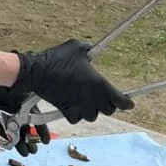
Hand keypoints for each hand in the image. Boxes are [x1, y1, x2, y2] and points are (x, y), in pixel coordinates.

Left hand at [0, 84, 50, 156]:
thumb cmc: (6, 78)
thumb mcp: (25, 89)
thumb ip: (33, 101)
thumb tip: (49, 102)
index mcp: (26, 102)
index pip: (37, 119)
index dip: (42, 130)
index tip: (45, 140)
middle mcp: (16, 109)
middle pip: (25, 128)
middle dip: (30, 140)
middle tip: (34, 151)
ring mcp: (5, 113)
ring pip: (14, 131)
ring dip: (19, 142)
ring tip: (25, 152)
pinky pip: (0, 129)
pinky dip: (4, 138)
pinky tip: (9, 145)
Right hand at [16, 39, 134, 123]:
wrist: (37, 71)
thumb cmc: (57, 58)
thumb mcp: (77, 47)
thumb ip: (89, 51)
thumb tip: (92, 50)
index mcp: (99, 84)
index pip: (121, 101)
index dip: (127, 103)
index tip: (129, 103)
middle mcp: (92, 98)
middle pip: (108, 110)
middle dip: (107, 104)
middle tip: (103, 96)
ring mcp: (79, 106)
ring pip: (92, 116)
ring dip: (92, 109)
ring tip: (87, 100)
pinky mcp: (67, 110)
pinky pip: (77, 118)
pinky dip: (77, 114)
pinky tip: (74, 105)